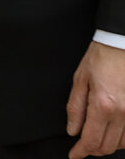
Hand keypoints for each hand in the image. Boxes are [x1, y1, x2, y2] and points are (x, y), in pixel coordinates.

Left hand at [67, 41, 124, 156]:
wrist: (120, 43)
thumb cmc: (101, 57)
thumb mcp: (80, 79)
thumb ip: (75, 107)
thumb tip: (72, 130)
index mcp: (103, 104)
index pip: (91, 140)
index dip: (80, 151)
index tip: (74, 154)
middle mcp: (121, 112)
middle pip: (107, 147)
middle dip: (92, 150)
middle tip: (82, 144)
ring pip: (120, 144)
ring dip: (107, 145)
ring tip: (96, 135)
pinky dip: (121, 139)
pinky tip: (111, 131)